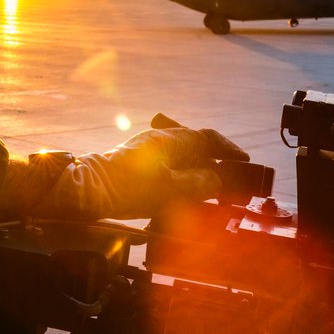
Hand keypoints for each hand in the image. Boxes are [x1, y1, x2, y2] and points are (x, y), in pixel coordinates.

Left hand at [2, 114, 248, 219]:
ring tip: (209, 191)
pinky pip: (168, 166)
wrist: (89, 191)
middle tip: (230, 180)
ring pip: (182, 157)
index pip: (208, 138)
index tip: (244, 161)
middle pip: (196, 146)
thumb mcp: (172, 190)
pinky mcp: (137, 164)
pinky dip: (182, 178)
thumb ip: (200, 184)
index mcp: (171, 140)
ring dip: (198, 171)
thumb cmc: (127, 188)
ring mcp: (147, 150)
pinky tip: (182, 195)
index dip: (228, 150)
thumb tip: (217, 180)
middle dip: (215, 162)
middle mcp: (160, 140)